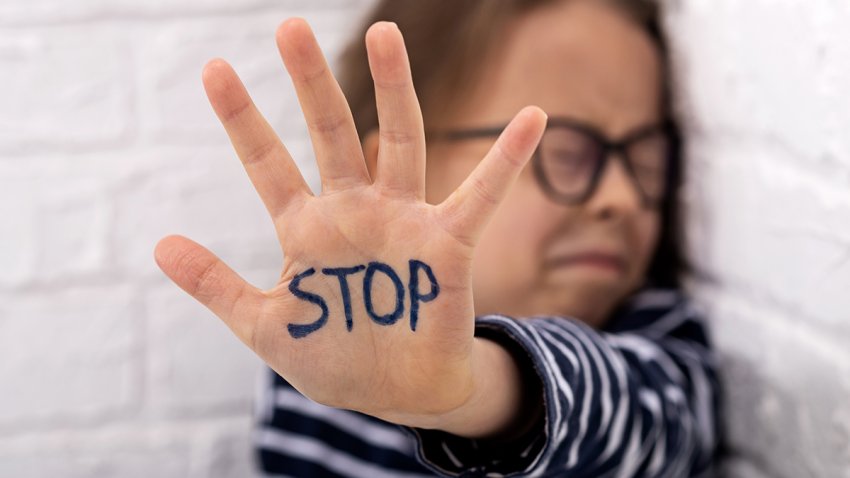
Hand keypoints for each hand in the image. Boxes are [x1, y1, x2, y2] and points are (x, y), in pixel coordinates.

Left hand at [154, 17, 546, 428]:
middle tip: (289, 26)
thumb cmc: (334, 357)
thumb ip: (217, 286)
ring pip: (400, 142)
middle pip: (331, 134)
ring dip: (394, 90)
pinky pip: (481, 196)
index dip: (242, 120)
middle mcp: (354, 211)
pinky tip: (533, 118)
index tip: (214, 68)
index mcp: (308, 229)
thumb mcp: (264, 326)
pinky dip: (507, 160)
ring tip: (386, 33)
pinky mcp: (448, 245)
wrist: (396, 395)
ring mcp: (403, 222)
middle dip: (311, 83)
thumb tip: (158, 244)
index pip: (268, 164)